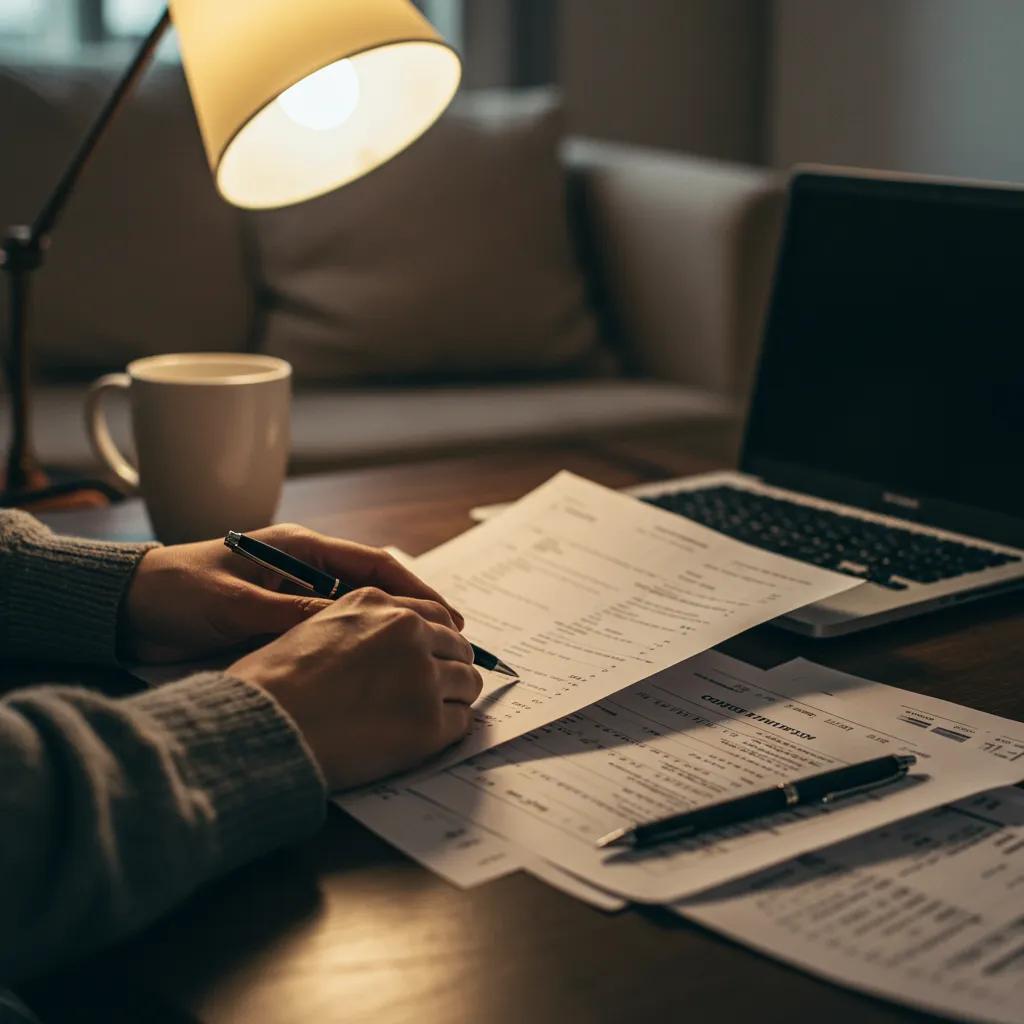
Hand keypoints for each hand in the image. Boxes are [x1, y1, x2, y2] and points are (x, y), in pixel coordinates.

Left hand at [122, 523, 462, 663]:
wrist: (125, 611)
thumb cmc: (175, 593)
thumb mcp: (234, 603)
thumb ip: (288, 614)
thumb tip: (345, 628)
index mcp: (297, 548)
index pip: (372, 563)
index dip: (414, 588)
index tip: (445, 614)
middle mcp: (302, 569)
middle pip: (373, 588)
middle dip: (412, 613)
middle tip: (449, 641)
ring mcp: (293, 596)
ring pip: (357, 613)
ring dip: (389, 632)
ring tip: (425, 658)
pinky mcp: (279, 621)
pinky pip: (330, 633)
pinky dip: (357, 647)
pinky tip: (377, 669)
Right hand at [229, 588, 482, 788]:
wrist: (263, 727)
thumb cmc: (269, 685)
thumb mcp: (310, 627)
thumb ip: (355, 628)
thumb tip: (379, 649)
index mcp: (376, 602)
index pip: (432, 613)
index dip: (438, 638)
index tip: (439, 654)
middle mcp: (406, 630)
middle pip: (457, 646)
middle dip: (451, 666)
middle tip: (441, 689)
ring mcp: (422, 675)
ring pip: (466, 682)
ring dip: (454, 698)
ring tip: (433, 715)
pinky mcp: (428, 722)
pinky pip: (461, 721)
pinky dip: (450, 729)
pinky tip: (426, 738)